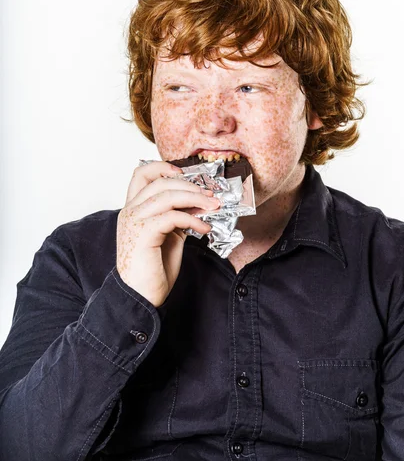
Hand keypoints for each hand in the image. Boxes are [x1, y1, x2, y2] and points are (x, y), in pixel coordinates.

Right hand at [116, 161, 219, 306]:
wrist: (141, 297)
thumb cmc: (153, 269)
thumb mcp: (168, 235)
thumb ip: (176, 216)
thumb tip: (196, 203)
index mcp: (133, 209)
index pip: (141, 173)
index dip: (163, 167)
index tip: (185, 173)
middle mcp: (130, 211)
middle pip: (160, 182)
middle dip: (191, 186)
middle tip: (211, 195)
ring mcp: (134, 221)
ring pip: (167, 195)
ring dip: (195, 198)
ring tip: (213, 206)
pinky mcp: (143, 234)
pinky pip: (172, 216)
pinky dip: (192, 219)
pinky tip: (204, 227)